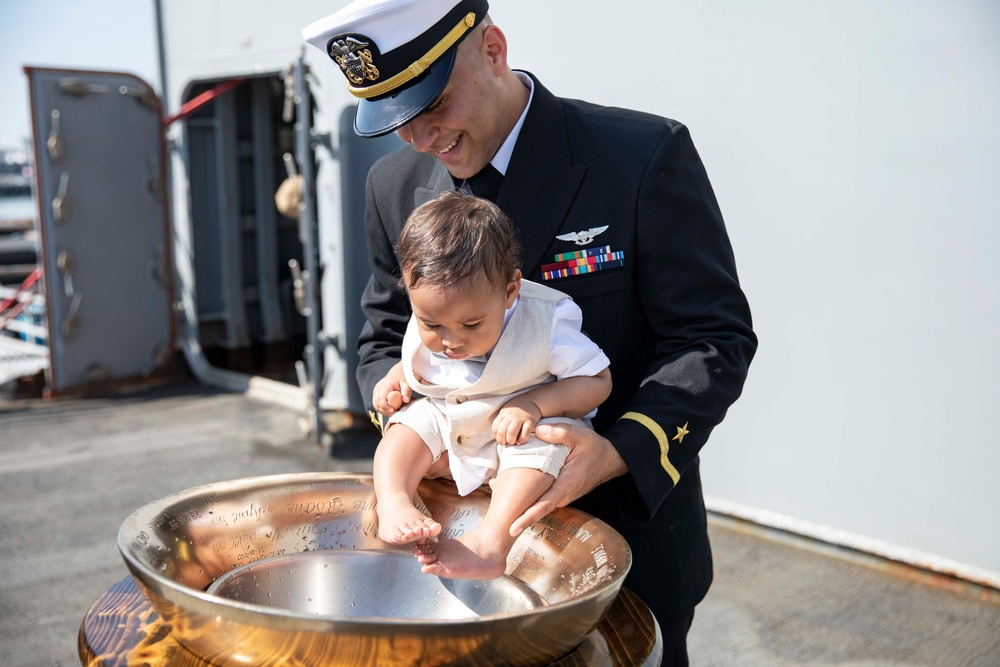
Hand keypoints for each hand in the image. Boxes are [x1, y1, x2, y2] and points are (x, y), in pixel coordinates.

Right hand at [372, 362, 410, 415]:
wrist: (397, 373)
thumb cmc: (402, 378)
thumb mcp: (406, 383)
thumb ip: (406, 391)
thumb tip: (406, 400)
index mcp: (384, 386)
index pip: (381, 399)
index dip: (386, 407)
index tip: (394, 410)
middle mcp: (378, 389)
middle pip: (377, 404)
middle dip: (386, 411)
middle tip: (396, 412)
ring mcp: (375, 392)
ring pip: (376, 406)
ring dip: (384, 411)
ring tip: (394, 411)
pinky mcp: (375, 395)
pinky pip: (376, 405)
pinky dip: (382, 409)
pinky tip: (390, 409)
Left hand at [491, 396, 541, 444]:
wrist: (532, 400)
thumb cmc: (516, 410)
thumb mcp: (506, 412)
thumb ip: (501, 421)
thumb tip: (497, 436)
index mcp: (503, 413)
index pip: (495, 427)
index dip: (496, 436)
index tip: (500, 439)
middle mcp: (511, 415)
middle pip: (501, 431)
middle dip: (502, 441)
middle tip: (506, 443)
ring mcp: (521, 417)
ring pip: (511, 431)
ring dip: (510, 440)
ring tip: (513, 442)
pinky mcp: (531, 420)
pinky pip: (525, 432)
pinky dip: (522, 439)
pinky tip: (520, 442)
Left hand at [508, 422, 627, 535]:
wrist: (610, 460)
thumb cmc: (594, 448)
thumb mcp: (580, 435)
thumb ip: (560, 432)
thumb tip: (537, 431)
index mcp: (566, 484)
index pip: (544, 504)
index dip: (527, 517)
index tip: (512, 528)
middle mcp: (564, 495)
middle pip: (537, 508)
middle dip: (518, 516)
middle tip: (497, 523)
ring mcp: (563, 496)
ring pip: (540, 504)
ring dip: (523, 508)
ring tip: (502, 511)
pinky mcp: (562, 494)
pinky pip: (544, 499)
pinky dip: (531, 499)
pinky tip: (517, 495)